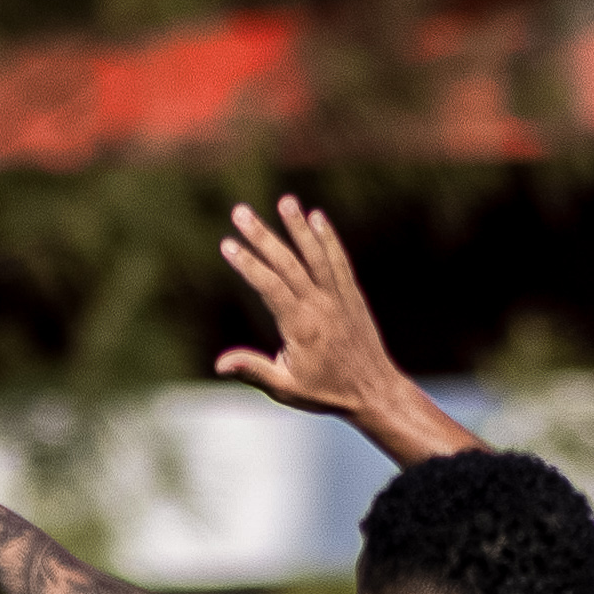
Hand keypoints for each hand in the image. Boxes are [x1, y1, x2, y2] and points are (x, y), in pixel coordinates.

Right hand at [213, 196, 441, 447]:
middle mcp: (320, 305)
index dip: (248, 264)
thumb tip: (219, 364)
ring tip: (285, 201)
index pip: (270, 286)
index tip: (228, 244)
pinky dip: (328, 238)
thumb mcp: (285, 389)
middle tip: (240, 212)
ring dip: (298, 226)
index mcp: (301, 326)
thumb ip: (254, 370)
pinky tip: (317, 217)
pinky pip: (338, 260)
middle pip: (287, 262)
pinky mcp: (351, 295)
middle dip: (262, 235)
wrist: (374, 391)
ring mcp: (338, 296)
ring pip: (316, 254)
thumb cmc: (326, 392)